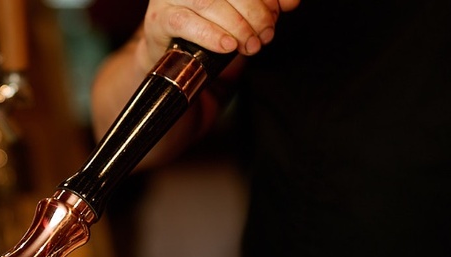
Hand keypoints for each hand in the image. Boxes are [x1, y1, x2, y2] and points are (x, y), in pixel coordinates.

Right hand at [134, 0, 299, 71]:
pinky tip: (227, 46)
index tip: (282, 9)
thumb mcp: (241, 12)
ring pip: (209, 3)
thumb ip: (265, 4)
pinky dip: (211, 35)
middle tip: (265, 34)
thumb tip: (291, 2)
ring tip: (250, 44)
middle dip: (256, 13)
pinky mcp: (160, 18)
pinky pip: (186, 23)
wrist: (173, 55)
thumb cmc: (208, 28)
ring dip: (237, 27)